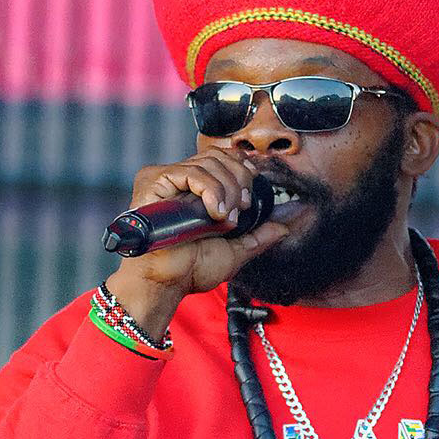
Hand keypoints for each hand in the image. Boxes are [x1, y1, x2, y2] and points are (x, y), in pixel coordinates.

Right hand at [105, 148, 288, 336]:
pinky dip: (210, 190)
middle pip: (219, 156)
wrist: (166, 282)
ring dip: (227, 190)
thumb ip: (258, 237)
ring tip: (225, 218)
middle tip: (240, 210)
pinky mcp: (154, 181)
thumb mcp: (234, 251)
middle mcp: (180, 180)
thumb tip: (283, 228)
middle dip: (239, 181)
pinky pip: (191, 172)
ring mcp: (166, 178)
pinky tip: (214, 212)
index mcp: (195, 190)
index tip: (250, 196)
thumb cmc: (191, 270)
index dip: (241, 168)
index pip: (222, 158)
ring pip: (208, 162)